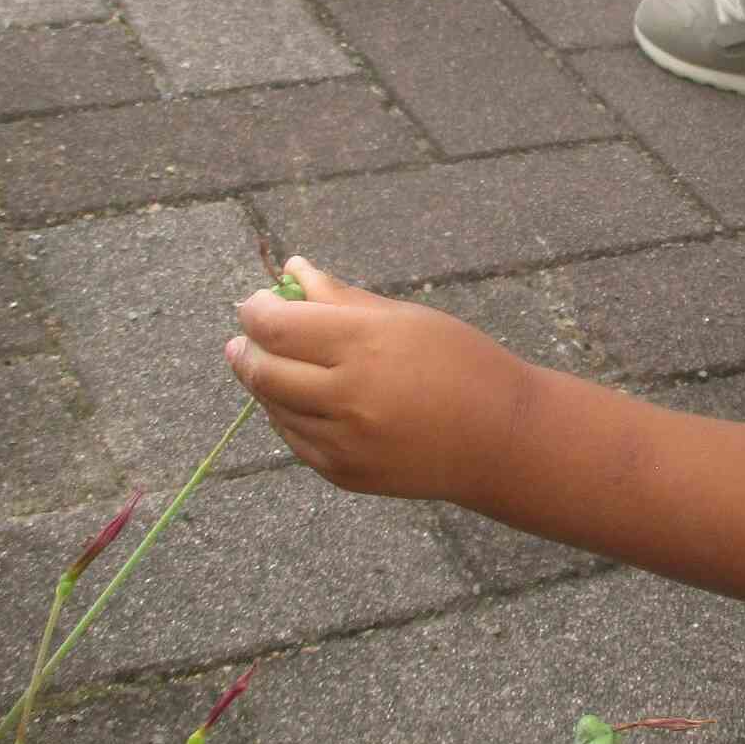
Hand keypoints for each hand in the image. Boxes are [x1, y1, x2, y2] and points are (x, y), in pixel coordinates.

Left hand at [226, 257, 531, 502]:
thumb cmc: (460, 363)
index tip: (254, 303)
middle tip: (244, 337)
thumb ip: (340, 297)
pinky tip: (297, 399)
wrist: (500, 439)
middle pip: (265, 370)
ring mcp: (344, 442)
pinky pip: (294, 440)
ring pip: (274, 408)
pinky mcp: (344, 474)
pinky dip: (286, 415)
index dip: (255, 311)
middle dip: (247, 349)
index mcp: (365, 345)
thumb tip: (291, 269)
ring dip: (263, 382)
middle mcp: (348, 397)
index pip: (278, 326)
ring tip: (272, 364)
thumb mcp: (404, 319)